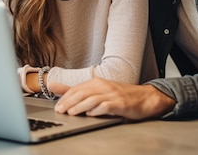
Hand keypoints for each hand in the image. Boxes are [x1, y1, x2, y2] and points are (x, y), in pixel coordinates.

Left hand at [50, 77, 175, 120]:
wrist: (145, 98)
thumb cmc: (120, 96)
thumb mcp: (98, 91)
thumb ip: (75, 90)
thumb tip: (53, 86)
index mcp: (97, 82)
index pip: (77, 89)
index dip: (65, 97)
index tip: (57, 106)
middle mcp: (104, 86)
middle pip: (82, 93)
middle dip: (69, 102)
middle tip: (60, 111)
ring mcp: (112, 94)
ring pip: (92, 99)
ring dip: (80, 107)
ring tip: (71, 113)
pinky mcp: (120, 104)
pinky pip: (106, 106)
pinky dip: (96, 111)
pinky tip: (90, 114)